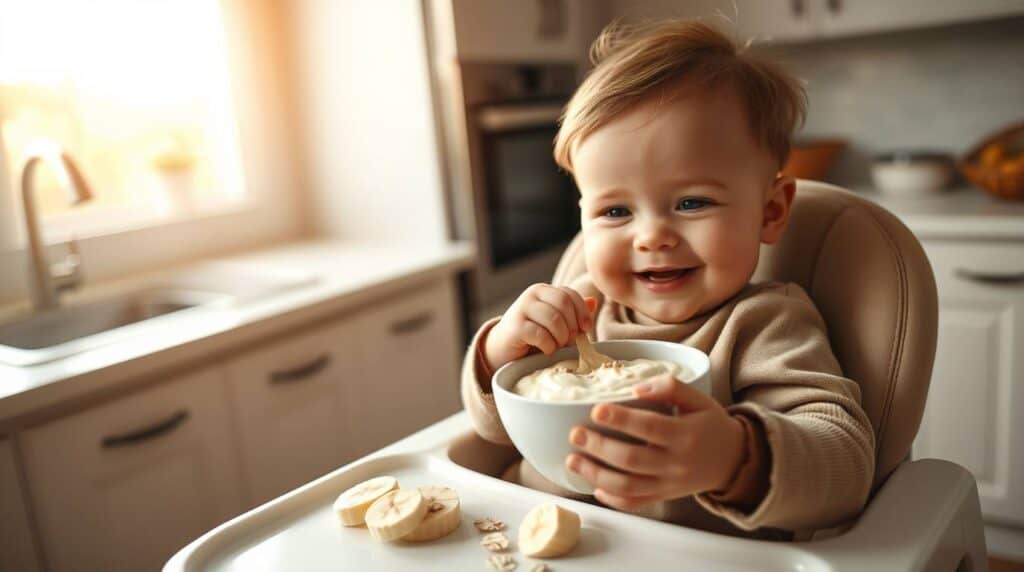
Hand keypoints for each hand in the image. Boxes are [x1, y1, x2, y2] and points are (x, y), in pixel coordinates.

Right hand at [484, 284, 595, 371]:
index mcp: (544, 290)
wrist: (503, 350)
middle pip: (564, 303)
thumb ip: (574, 314)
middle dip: (571, 326)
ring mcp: (522, 308)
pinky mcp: (515, 326)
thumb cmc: (533, 338)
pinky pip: (542, 335)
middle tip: (568, 341)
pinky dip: (549, 346)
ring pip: (554, 319)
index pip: (570, 294)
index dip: (582, 312)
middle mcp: (532, 294)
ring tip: (556, 346)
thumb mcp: (556, 324)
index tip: (585, 329)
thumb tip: (593, 301)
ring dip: (561, 338)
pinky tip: (545, 350)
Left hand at [565, 374, 745, 510]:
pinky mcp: (664, 496)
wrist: (733, 460)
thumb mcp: (699, 399)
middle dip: (599, 448)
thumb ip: (671, 388)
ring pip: (628, 487)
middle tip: (576, 434)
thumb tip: (637, 389)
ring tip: (572, 460)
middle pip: (632, 460)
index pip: (650, 427)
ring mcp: (669, 484)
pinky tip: (595, 487)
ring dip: (596, 475)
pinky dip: (613, 500)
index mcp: (685, 435)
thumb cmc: (710, 424)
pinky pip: (636, 503)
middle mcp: (676, 463)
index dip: (622, 420)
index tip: (596, 410)